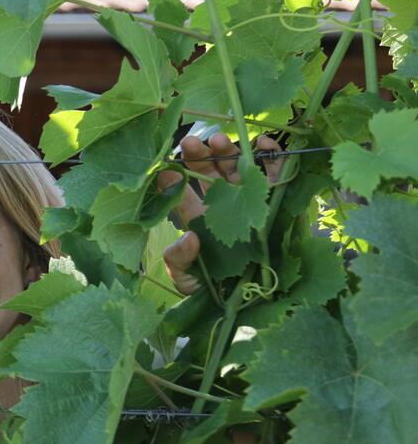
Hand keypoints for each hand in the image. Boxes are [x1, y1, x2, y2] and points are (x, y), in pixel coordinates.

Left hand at [157, 134, 282, 294]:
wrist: (258, 302)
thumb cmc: (217, 290)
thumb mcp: (189, 279)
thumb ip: (180, 261)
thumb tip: (189, 238)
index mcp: (200, 220)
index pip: (183, 193)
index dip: (173, 179)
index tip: (164, 168)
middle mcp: (223, 206)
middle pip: (209, 172)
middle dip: (199, 155)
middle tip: (189, 143)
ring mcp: (250, 200)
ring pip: (237, 166)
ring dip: (228, 149)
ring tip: (218, 141)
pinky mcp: (277, 199)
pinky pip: (275, 171)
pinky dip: (271, 153)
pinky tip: (261, 143)